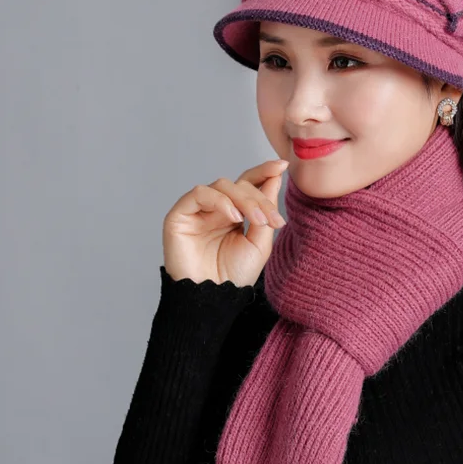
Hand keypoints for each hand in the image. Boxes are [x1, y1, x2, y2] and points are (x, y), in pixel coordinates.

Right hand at [162, 158, 288, 287]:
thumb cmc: (234, 275)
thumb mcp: (259, 243)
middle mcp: (215, 209)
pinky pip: (199, 193)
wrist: (214, 298)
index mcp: (234, 213)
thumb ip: (265, 211)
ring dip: (244, 200)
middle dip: (259, 198)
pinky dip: (219, 201)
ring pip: (222, 186)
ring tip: (257, 221)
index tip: (282, 165)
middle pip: (239, 185)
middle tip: (273, 219)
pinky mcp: (180, 215)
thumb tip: (276, 177)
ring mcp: (197, 210)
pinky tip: (234, 217)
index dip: (263, 172)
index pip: (248, 184)